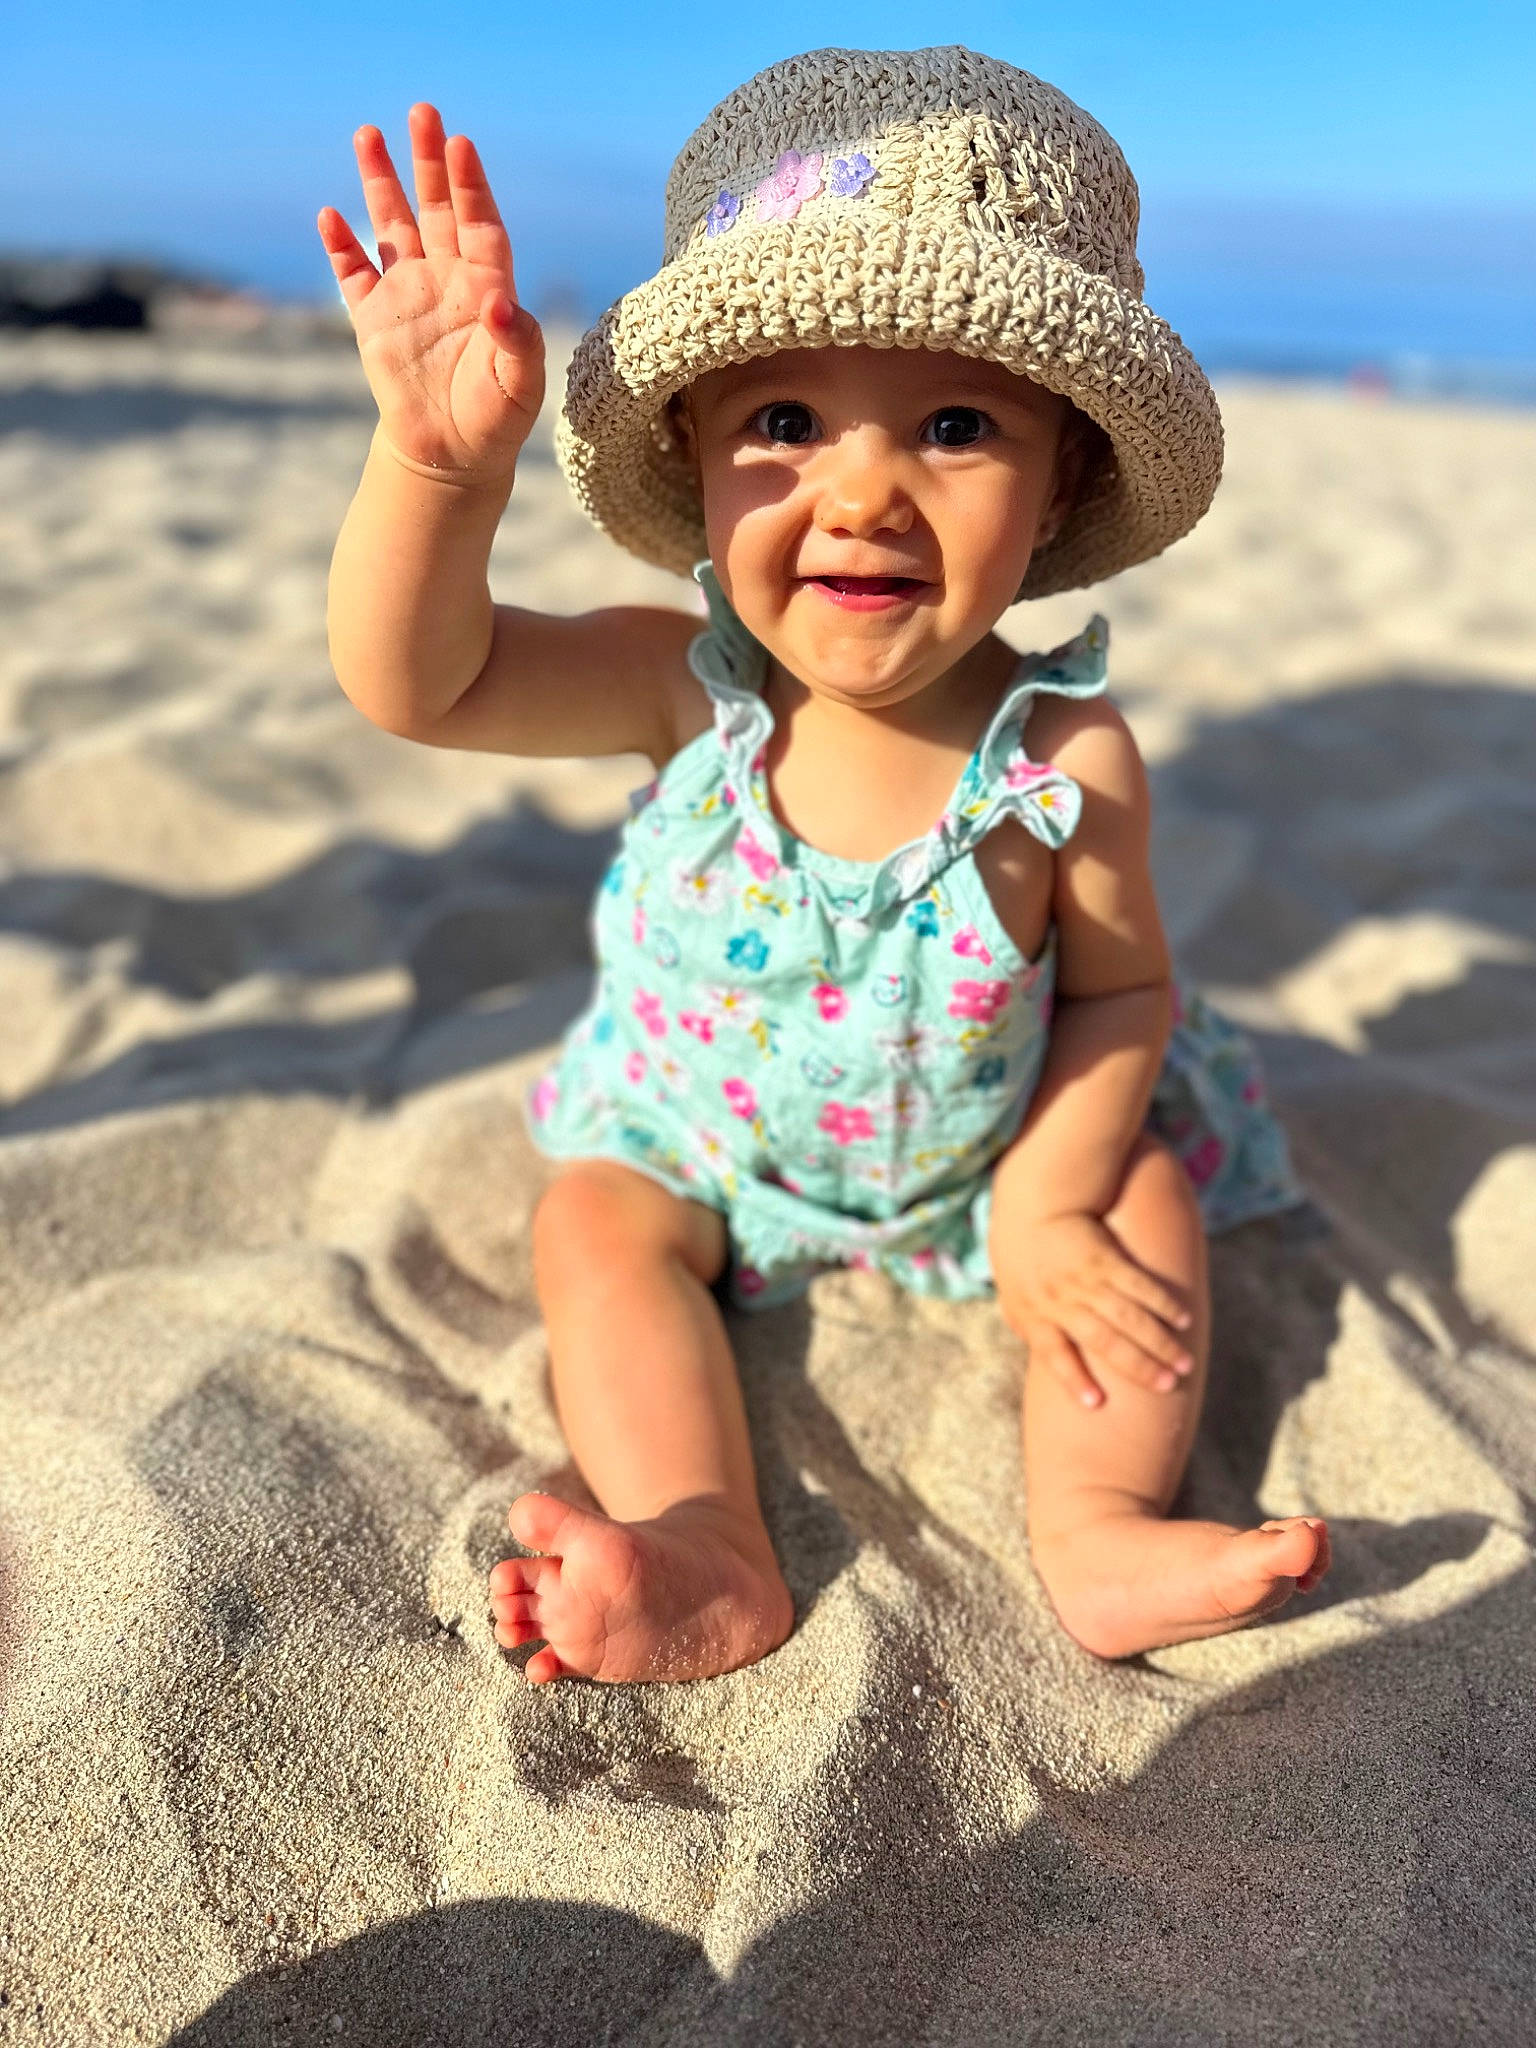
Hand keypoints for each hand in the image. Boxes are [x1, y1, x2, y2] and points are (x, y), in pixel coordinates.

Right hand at [316, 103, 545, 485]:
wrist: (453, 454)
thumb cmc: (496, 420)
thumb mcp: (519, 386)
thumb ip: (517, 342)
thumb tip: (499, 301)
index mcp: (487, 286)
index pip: (480, 223)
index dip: (471, 186)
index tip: (461, 145)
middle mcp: (447, 279)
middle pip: (438, 208)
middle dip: (429, 161)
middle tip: (422, 112)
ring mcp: (408, 295)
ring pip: (393, 226)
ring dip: (381, 184)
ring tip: (367, 134)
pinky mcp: (374, 320)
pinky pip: (354, 275)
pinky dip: (342, 248)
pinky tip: (329, 216)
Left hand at [994, 1209, 1194, 1406]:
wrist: (1034, 1206)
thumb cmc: (1022, 1260)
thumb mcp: (1013, 1298)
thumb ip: (1031, 1331)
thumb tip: (1047, 1370)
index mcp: (1035, 1316)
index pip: (1053, 1354)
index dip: (1073, 1379)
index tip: (1096, 1403)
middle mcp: (1062, 1301)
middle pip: (1103, 1340)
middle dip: (1138, 1366)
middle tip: (1168, 1387)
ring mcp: (1086, 1280)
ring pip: (1128, 1316)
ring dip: (1159, 1341)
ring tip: (1184, 1363)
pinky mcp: (1106, 1258)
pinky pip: (1139, 1284)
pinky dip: (1162, 1302)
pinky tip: (1183, 1319)